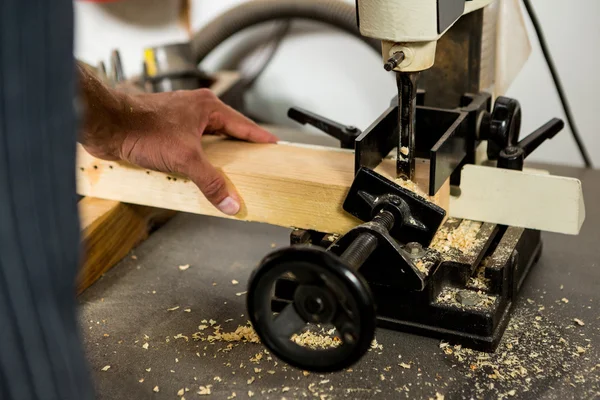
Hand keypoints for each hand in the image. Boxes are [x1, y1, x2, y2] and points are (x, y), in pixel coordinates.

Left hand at [81, 87, 276, 214]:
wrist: (106, 125)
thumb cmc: (142, 128)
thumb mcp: (185, 159)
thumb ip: (210, 182)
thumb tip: (231, 202)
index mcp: (207, 107)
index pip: (243, 125)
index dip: (259, 138)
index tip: (273, 146)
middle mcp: (195, 109)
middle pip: (227, 131)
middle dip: (239, 148)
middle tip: (254, 163)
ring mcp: (179, 118)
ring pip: (207, 138)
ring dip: (216, 154)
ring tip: (229, 171)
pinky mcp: (165, 128)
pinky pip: (190, 144)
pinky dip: (197, 158)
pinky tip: (198, 172)